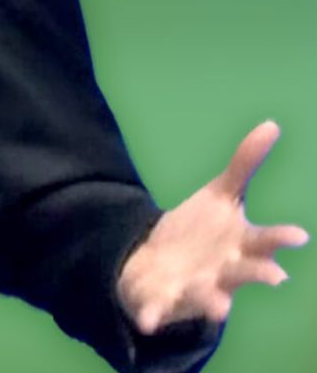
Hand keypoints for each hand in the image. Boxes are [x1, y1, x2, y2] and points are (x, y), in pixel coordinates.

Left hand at [118, 120, 309, 331]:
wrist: (166, 266)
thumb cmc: (205, 232)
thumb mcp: (221, 194)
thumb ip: (245, 164)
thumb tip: (273, 124)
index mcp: (242, 245)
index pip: (266, 240)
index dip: (282, 238)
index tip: (300, 235)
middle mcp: (226, 271)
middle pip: (247, 273)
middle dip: (260, 274)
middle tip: (277, 277)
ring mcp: (198, 287)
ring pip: (211, 297)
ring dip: (214, 302)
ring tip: (221, 308)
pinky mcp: (168, 299)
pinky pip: (161, 309)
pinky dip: (156, 315)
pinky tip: (147, 322)